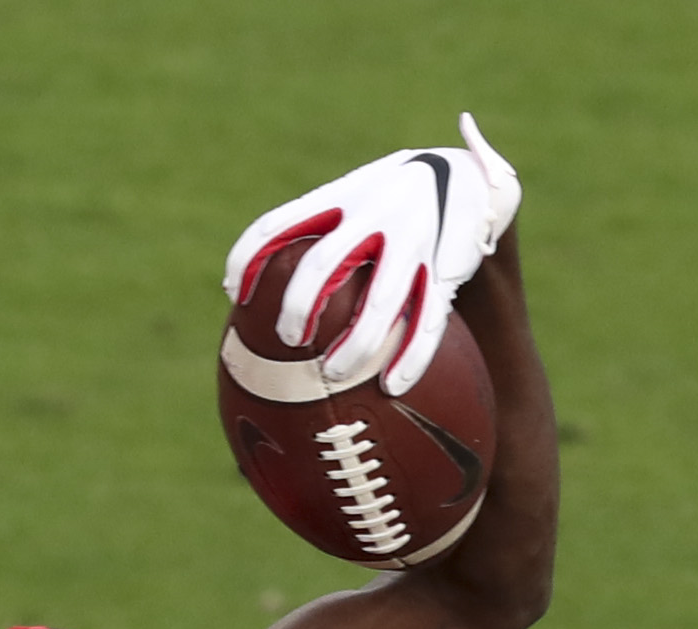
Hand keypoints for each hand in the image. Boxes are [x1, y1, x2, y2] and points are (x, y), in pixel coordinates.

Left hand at [222, 113, 523, 397]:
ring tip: (331, 374)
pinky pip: (428, 319)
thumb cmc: (388, 198)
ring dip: (354, 343)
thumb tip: (242, 288)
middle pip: (324, 264)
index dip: (249, 257)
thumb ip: (309, 228)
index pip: (280, 223)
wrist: (463, 175)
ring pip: (380, 301)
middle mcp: (373, 216)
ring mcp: (412, 242)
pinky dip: (412, 355)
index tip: (233, 292)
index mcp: (340, 197)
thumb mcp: (348, 197)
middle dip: (300, 306)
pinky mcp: (446, 269)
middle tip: (288, 339)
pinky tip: (392, 384)